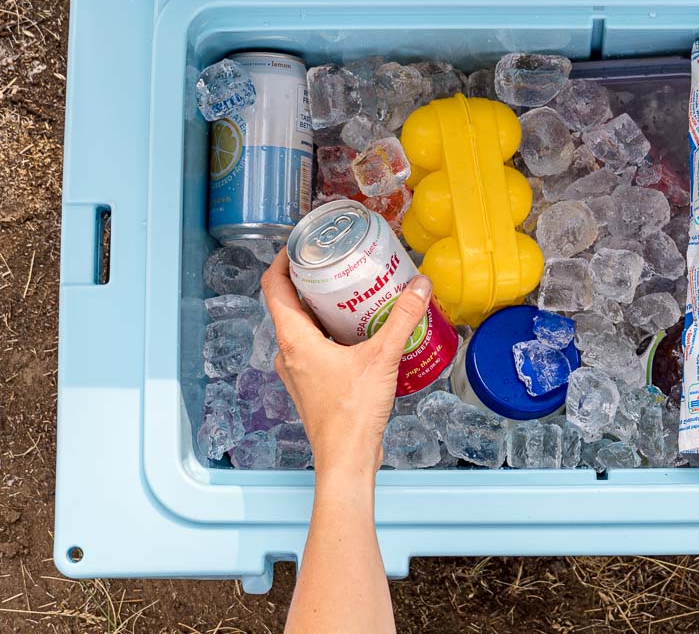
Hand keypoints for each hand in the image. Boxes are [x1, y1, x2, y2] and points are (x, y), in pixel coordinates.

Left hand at [260, 250, 432, 477]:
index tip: (301, 244)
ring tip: (352, 295)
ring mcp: (298, 372)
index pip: (273, 287)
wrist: (346, 459)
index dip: (282, 260)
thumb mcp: (383, 357)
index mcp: (294, 340)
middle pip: (290, 306)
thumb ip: (403, 318)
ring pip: (303, 329)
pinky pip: (315, 349)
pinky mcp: (312, 386)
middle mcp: (288, 354)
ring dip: (323, 310)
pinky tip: (360, 334)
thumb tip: (419, 285)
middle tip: (337, 264)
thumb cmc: (353, 413)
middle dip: (311, 282)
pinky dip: (332, 334)